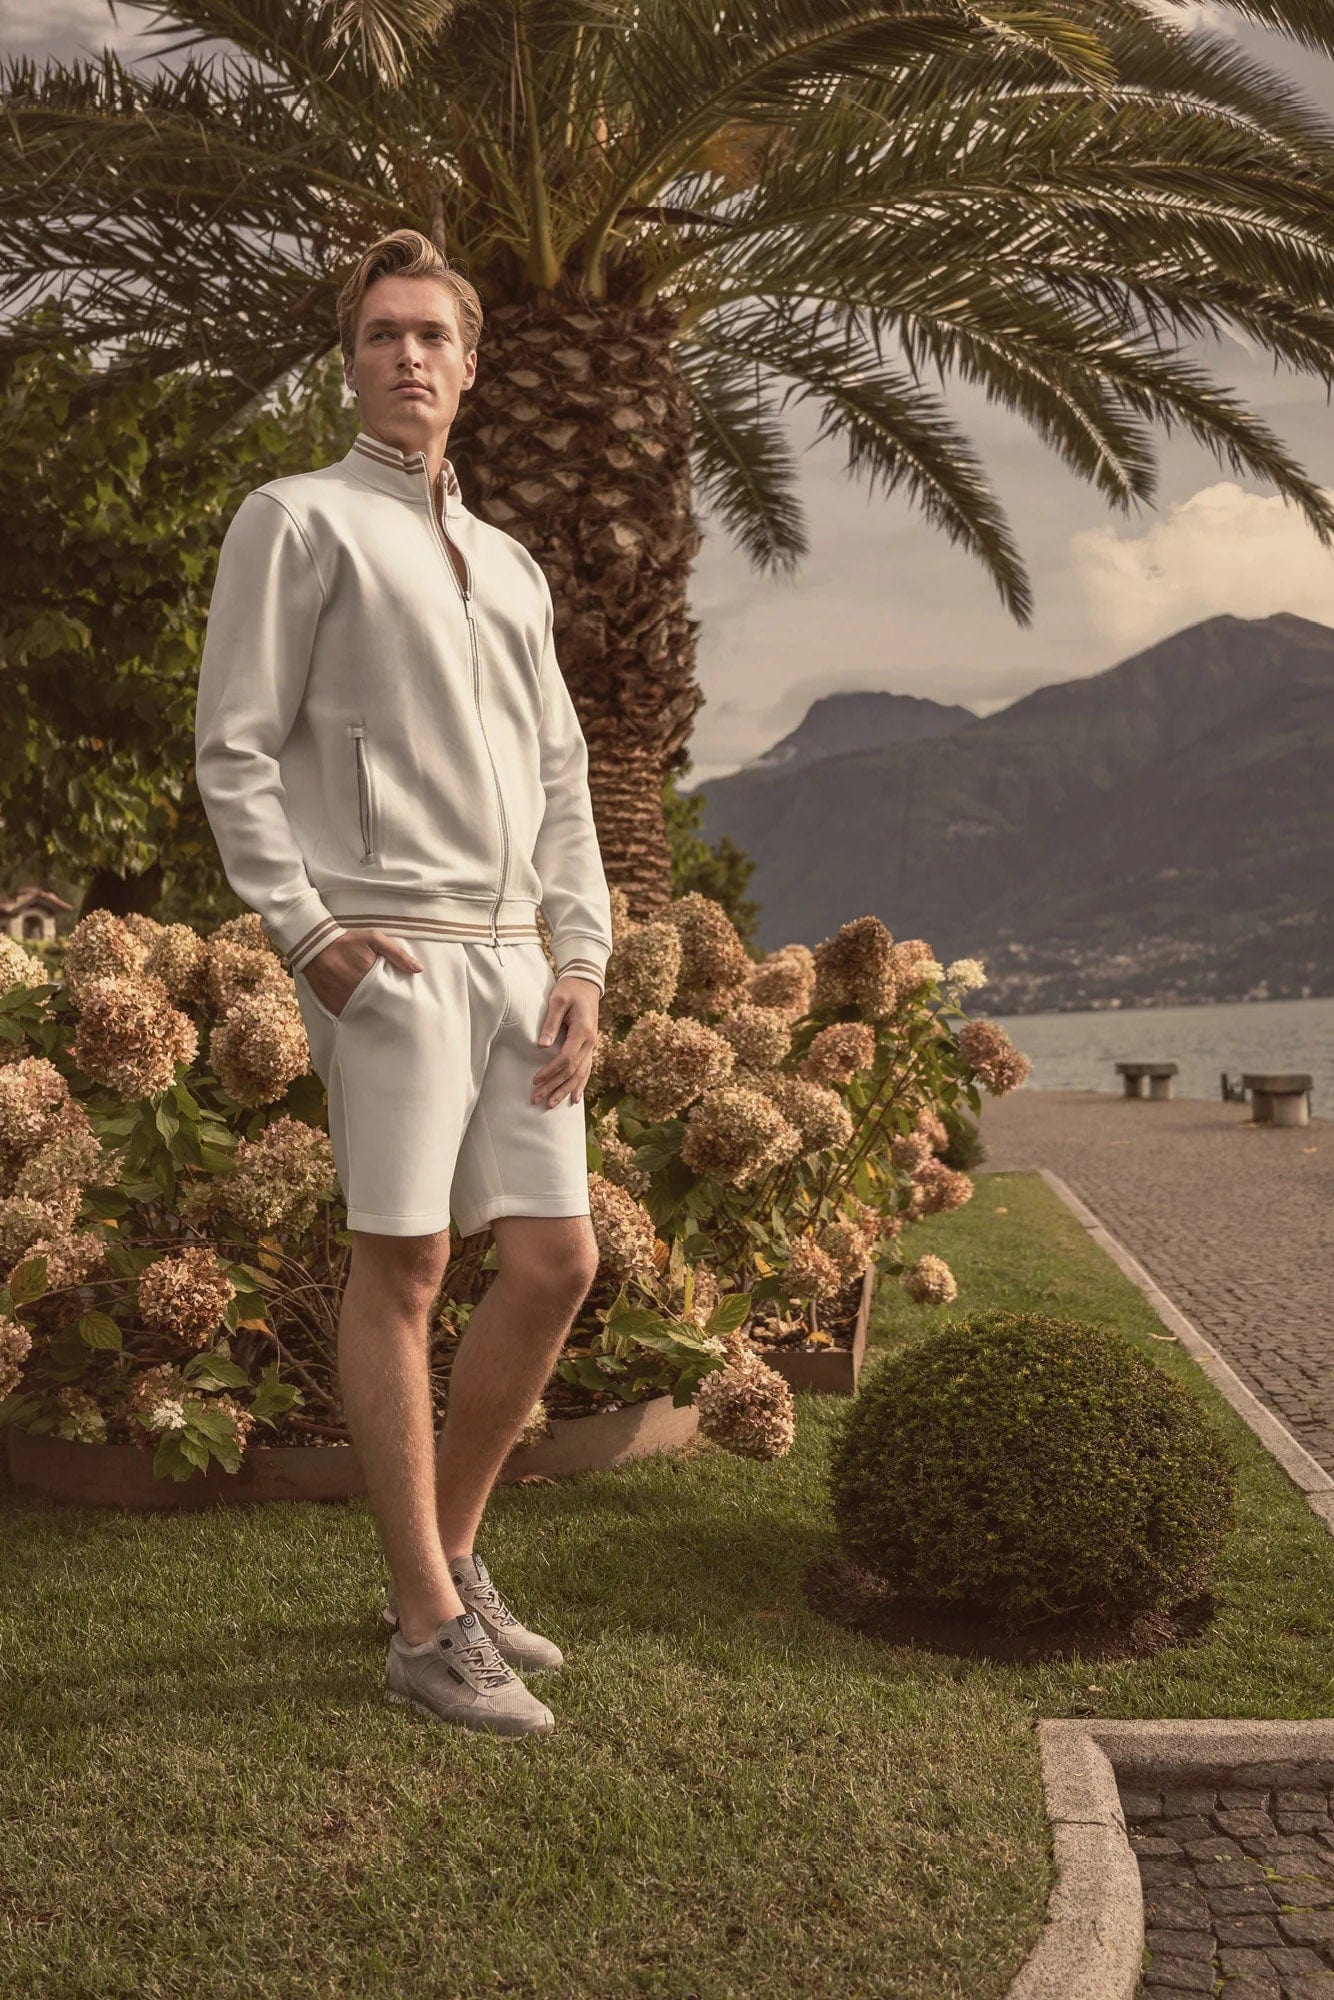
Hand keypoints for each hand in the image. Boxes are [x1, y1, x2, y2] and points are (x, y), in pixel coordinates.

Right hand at [305, 929, 422, 1017]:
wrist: (314, 947)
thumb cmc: (346, 941)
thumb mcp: (373, 938)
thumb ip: (396, 953)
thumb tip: (418, 969)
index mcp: (369, 975)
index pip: (390, 994)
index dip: (399, 999)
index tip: (407, 1003)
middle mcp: (357, 991)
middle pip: (379, 1008)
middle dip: (389, 1010)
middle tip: (399, 1015)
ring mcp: (344, 1000)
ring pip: (365, 1014)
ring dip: (374, 1015)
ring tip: (384, 1017)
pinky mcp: (333, 1006)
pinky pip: (349, 1016)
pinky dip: (357, 1016)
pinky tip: (365, 1016)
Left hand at [531, 974, 599, 1107]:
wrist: (586, 982)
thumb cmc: (569, 989)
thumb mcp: (558, 1000)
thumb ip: (550, 1023)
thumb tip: (542, 1046)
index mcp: (583, 1031)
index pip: (566, 1059)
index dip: (550, 1072)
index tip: (535, 1080)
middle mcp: (590, 1042)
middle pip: (572, 1071)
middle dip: (554, 1087)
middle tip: (536, 1099)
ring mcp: (592, 1045)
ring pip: (580, 1074)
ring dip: (565, 1090)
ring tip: (551, 1104)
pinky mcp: (589, 1046)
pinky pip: (586, 1069)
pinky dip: (580, 1085)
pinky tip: (575, 1098)